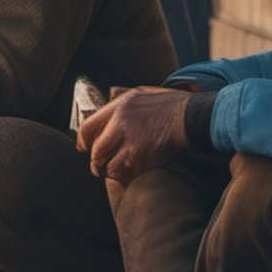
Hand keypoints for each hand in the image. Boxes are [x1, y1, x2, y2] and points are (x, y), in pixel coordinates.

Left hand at [75, 86, 191, 185]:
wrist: (190, 116)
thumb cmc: (168, 105)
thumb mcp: (140, 93)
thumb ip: (120, 102)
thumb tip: (104, 110)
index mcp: (119, 107)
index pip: (88, 127)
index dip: (81, 141)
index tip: (82, 148)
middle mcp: (122, 124)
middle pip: (96, 152)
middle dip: (96, 163)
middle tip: (98, 168)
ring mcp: (132, 143)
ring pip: (109, 167)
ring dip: (111, 172)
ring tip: (116, 171)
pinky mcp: (144, 158)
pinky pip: (126, 175)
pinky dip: (125, 177)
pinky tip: (131, 173)